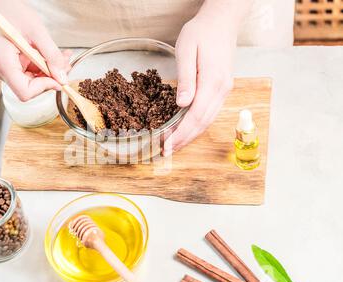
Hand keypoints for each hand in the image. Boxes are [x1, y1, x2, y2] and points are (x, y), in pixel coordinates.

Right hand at [0, 3, 70, 101]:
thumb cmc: (11, 10)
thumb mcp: (37, 32)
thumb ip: (52, 55)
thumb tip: (62, 77)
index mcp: (2, 62)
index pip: (25, 92)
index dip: (44, 88)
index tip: (58, 78)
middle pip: (29, 88)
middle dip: (50, 78)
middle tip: (65, 64)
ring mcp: (2, 69)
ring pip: (31, 82)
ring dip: (49, 72)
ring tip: (62, 57)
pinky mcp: (8, 66)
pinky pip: (29, 73)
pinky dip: (43, 67)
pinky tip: (52, 56)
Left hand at [163, 13, 237, 155]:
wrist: (222, 20)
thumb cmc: (201, 32)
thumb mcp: (186, 50)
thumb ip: (186, 78)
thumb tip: (182, 105)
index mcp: (212, 82)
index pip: (195, 117)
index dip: (181, 134)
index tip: (167, 146)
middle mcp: (222, 90)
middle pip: (203, 123)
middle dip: (184, 140)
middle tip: (166, 152)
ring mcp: (224, 90)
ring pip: (208, 120)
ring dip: (191, 135)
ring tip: (174, 145)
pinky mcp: (222, 88)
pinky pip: (210, 112)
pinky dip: (197, 125)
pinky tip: (186, 129)